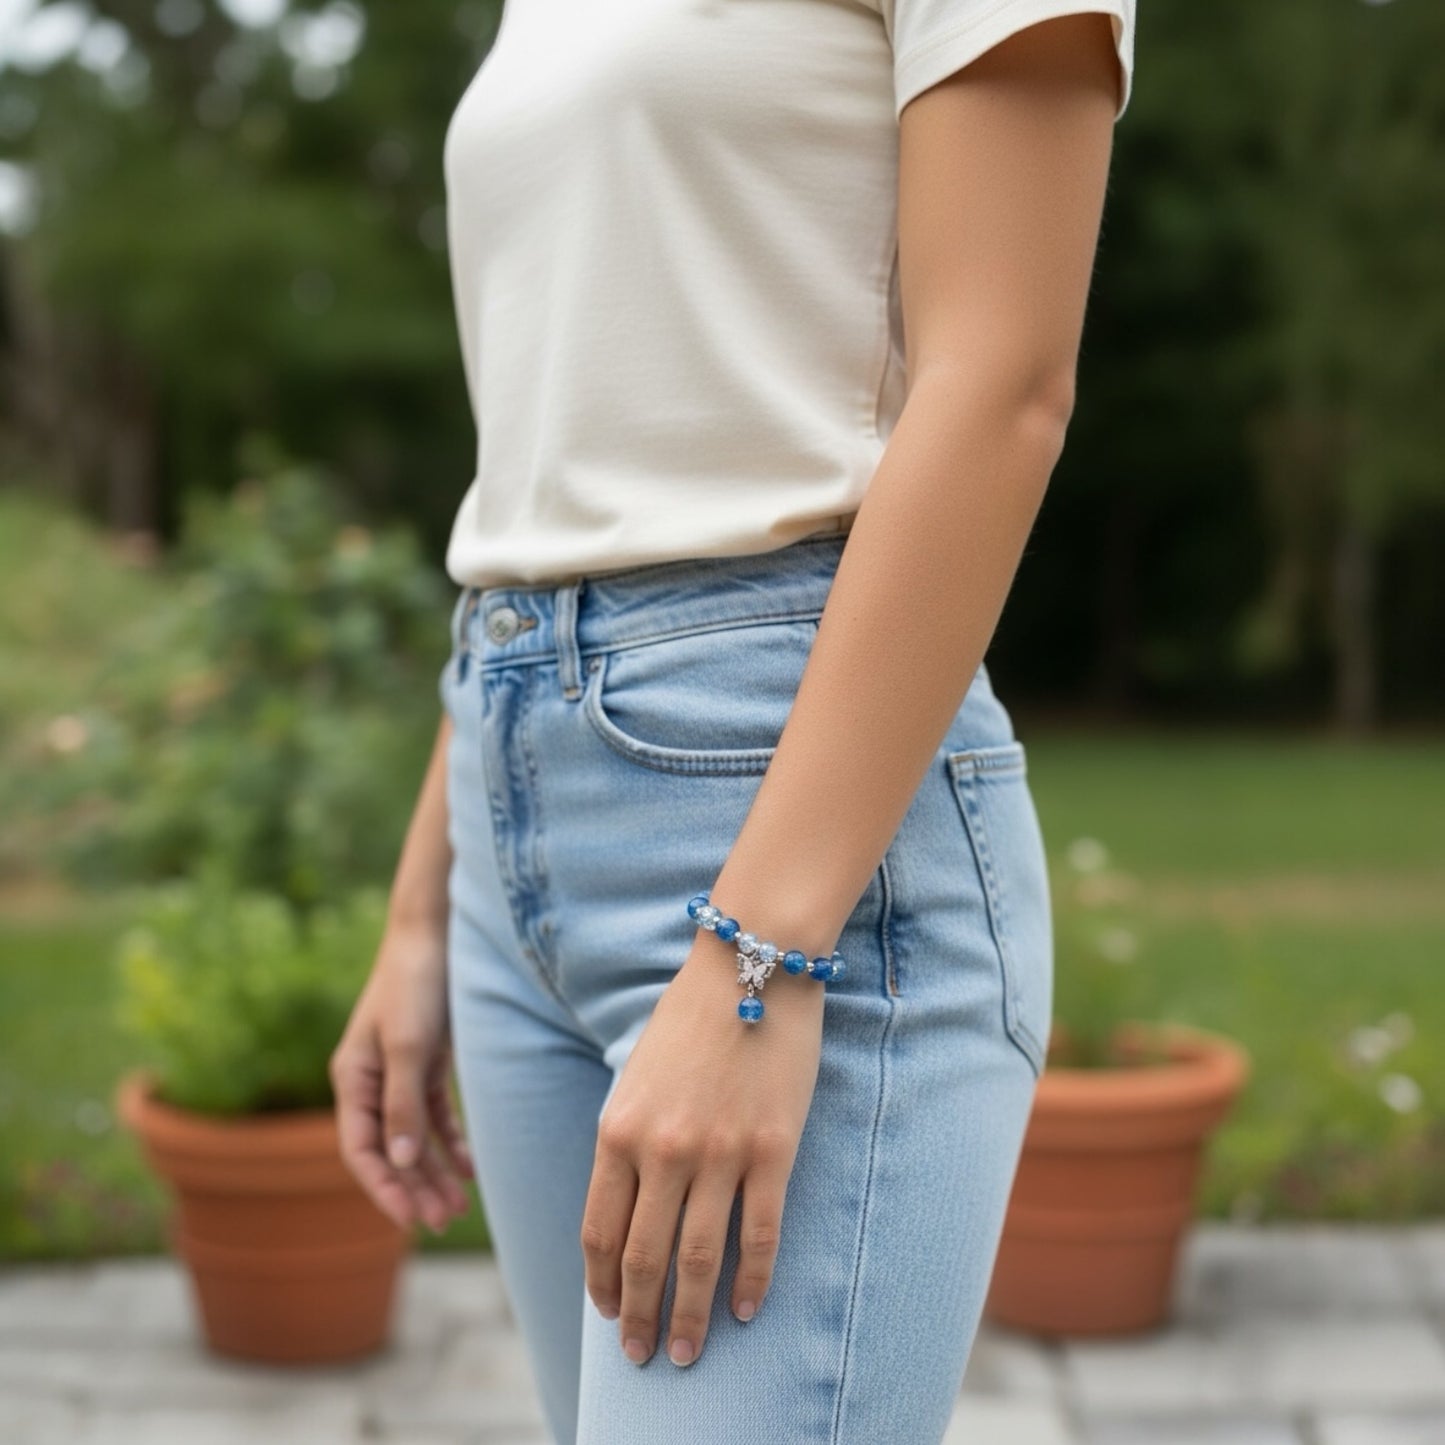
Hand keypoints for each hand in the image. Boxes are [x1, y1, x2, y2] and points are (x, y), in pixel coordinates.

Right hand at [330, 919, 474, 1233]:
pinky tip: (470, 1169)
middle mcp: (371, 1081)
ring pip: (413, 1138)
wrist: (436, 933)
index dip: (383, 1188)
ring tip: (458, 1207)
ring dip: (432, 1172)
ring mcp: (399, 1073)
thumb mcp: (408, 1044)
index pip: (361, 1149)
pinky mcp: (428, 1063)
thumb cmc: (416, 984)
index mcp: (353, 1078)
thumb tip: (398, 1162)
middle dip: (413, 1188)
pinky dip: (450, 1142)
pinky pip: (435, 1116)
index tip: (409, 1220)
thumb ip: (403, 1103)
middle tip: (444, 1222)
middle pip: (389, 1150)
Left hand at [580, 935, 824, 1366]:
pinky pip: (760, 1233)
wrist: (752, 964)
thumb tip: (627, 1209)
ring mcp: (719, 1153)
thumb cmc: (691, 1017)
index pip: (598, 1231)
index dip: (601, 1284)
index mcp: (617, 1130)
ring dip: (691, 1314)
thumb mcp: (636, 1077)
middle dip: (641, 1316)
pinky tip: (746, 1310)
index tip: (609, 1314)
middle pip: (643, 1257)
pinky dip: (752, 1280)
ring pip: (699, 1258)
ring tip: (689, 1353)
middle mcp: (661, 1150)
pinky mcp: (772, 1149)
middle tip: (645, 1358)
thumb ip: (627, 1141)